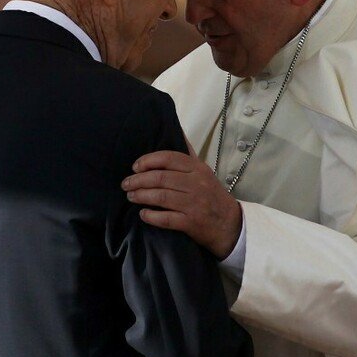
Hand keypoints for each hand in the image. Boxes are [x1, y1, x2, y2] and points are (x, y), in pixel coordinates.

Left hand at [122, 150, 241, 258]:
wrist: (230, 224)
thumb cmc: (212, 196)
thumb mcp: (204, 172)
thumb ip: (189, 155)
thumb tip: (178, 132)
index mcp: (198, 169)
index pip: (169, 158)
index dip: (148, 161)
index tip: (135, 167)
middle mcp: (196, 184)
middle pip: (161, 178)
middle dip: (138, 180)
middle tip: (126, 184)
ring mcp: (194, 204)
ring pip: (161, 196)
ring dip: (141, 196)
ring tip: (131, 196)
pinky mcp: (191, 222)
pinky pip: (166, 218)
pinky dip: (151, 216)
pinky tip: (143, 214)